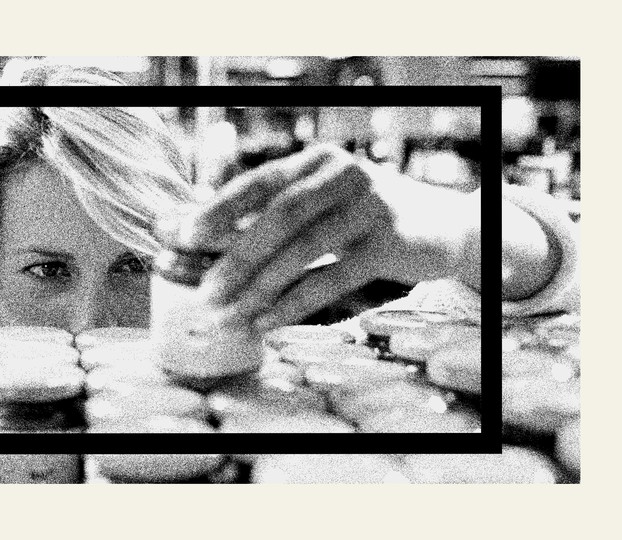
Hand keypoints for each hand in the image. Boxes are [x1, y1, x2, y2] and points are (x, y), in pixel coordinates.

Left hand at [161, 144, 478, 331]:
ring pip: (303, 248)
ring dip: (259, 286)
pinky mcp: (389, 242)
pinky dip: (294, 303)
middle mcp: (343, 174)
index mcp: (317, 160)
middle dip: (235, 256)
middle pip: (278, 215)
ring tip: (228, 314)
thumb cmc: (364, 217)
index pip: (259, 181)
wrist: (441, 225)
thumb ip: (274, 212)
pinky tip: (266, 323)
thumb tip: (199, 235)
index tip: (180, 236)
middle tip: (204, 291)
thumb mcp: (323, 200)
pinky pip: (332, 278)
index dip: (216, 208)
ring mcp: (370, 206)